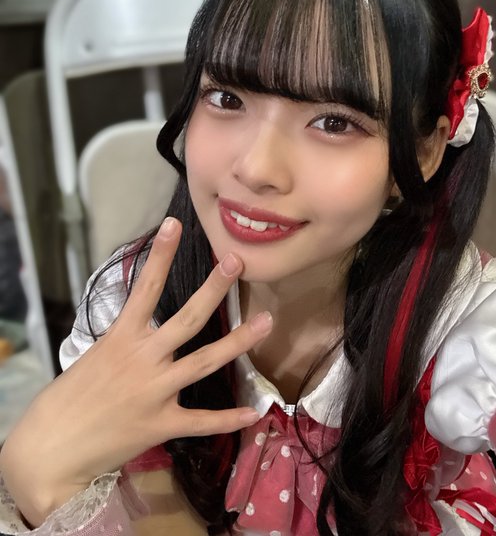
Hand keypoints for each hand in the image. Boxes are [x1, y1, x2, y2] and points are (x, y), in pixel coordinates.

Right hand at [0, 217, 271, 525]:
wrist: (52, 448)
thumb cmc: (69, 397)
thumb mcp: (94, 355)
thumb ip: (125, 339)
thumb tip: (144, 322)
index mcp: (121, 338)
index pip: (144, 287)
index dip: (160, 255)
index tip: (175, 224)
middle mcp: (143, 359)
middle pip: (187, 319)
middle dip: (214, 289)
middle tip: (236, 262)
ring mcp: (156, 391)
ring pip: (204, 361)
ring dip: (237, 342)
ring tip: (266, 322)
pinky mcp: (162, 423)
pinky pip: (202, 421)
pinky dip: (228, 418)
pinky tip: (253, 413)